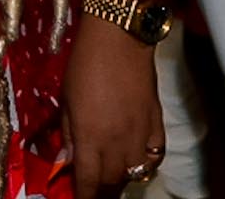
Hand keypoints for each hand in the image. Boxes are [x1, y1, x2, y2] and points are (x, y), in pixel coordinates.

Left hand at [61, 13, 164, 194]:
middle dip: (101, 192)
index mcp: (90, 138)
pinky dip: (145, 164)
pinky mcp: (158, 127)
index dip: (84, 196)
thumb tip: (70, 160)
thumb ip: (70, 133)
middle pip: (111, 182)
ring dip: (122, 180)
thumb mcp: (66, 99)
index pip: (88, 181)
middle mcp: (117, 145)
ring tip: (112, 180)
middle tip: (94, 192)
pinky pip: (154, 158)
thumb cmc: (84, 65)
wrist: (119, 41)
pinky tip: (138, 162)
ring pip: (134, 174)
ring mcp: (140, 137)